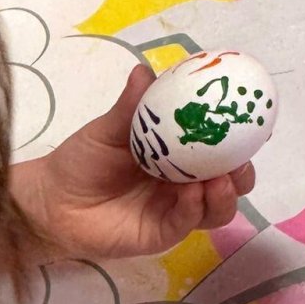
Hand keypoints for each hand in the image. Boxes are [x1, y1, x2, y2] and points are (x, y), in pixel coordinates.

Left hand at [15, 68, 253, 261]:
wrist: (52, 201)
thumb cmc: (82, 161)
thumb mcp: (108, 129)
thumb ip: (131, 106)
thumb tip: (144, 70)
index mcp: (178, 154)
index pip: (219, 148)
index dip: (240, 139)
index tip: (252, 124)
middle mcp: (184, 183)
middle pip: (230, 182)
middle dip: (242, 172)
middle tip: (239, 159)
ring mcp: (176, 210)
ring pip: (218, 208)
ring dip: (225, 194)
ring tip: (219, 179)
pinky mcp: (163, 233)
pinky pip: (188, 222)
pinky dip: (195, 208)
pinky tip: (190, 194)